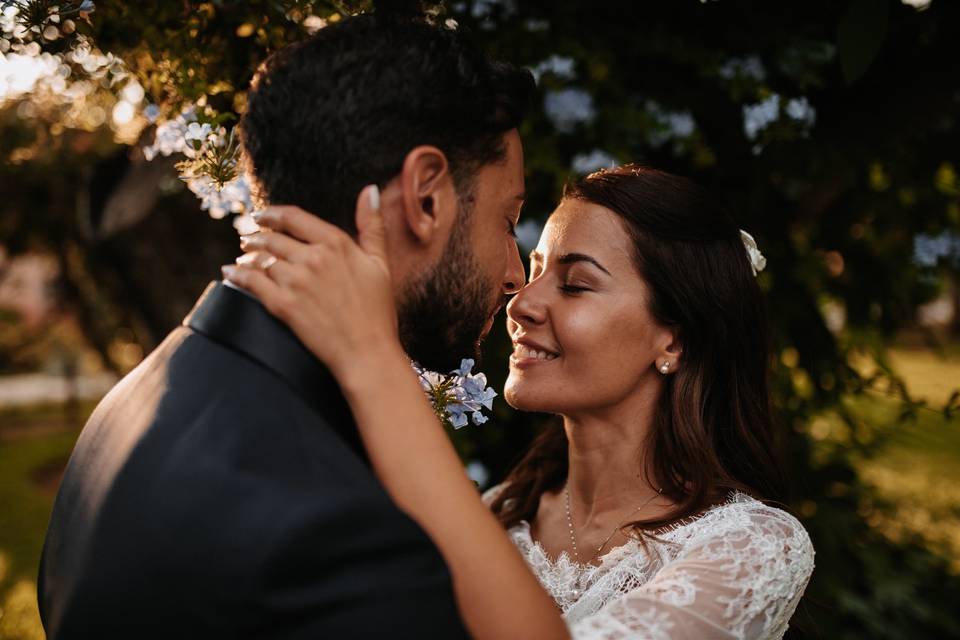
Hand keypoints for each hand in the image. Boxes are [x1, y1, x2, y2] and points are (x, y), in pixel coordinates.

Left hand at [223, 185, 402, 385]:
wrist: (368, 352)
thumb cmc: (377, 311)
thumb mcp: (380, 263)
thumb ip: (372, 225)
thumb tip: (370, 190)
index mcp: (336, 243)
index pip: (293, 217)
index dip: (272, 214)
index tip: (261, 215)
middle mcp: (313, 257)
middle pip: (272, 237)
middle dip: (255, 236)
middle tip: (247, 239)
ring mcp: (296, 281)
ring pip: (259, 258)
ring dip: (246, 256)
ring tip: (242, 258)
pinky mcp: (283, 305)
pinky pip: (251, 282)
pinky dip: (236, 275)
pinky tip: (230, 273)